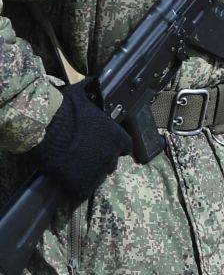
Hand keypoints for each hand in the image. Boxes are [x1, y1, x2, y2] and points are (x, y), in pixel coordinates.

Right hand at [35, 86, 130, 200]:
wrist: (46, 126)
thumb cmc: (65, 108)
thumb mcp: (87, 99)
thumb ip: (96, 100)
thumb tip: (99, 83)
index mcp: (118, 137)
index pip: (125, 147)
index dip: (113, 146)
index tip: (102, 144)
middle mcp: (112, 155)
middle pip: (111, 164)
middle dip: (100, 160)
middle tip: (84, 156)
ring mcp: (97, 171)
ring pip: (97, 178)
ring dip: (88, 175)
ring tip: (74, 168)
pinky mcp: (80, 183)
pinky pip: (81, 191)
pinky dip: (75, 187)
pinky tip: (67, 180)